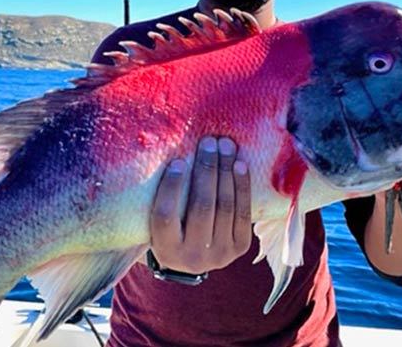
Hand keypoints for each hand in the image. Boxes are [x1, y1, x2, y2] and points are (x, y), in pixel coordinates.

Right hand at [149, 136, 251, 273]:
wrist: (193, 259)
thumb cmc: (171, 230)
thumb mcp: (157, 222)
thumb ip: (162, 197)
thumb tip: (175, 156)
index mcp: (166, 249)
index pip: (166, 215)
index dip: (172, 187)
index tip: (178, 161)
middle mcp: (193, 256)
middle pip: (201, 207)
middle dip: (206, 170)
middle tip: (208, 142)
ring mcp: (220, 254)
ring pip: (224, 206)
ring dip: (225, 171)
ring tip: (225, 146)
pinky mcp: (240, 247)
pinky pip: (243, 212)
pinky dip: (242, 186)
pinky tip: (239, 165)